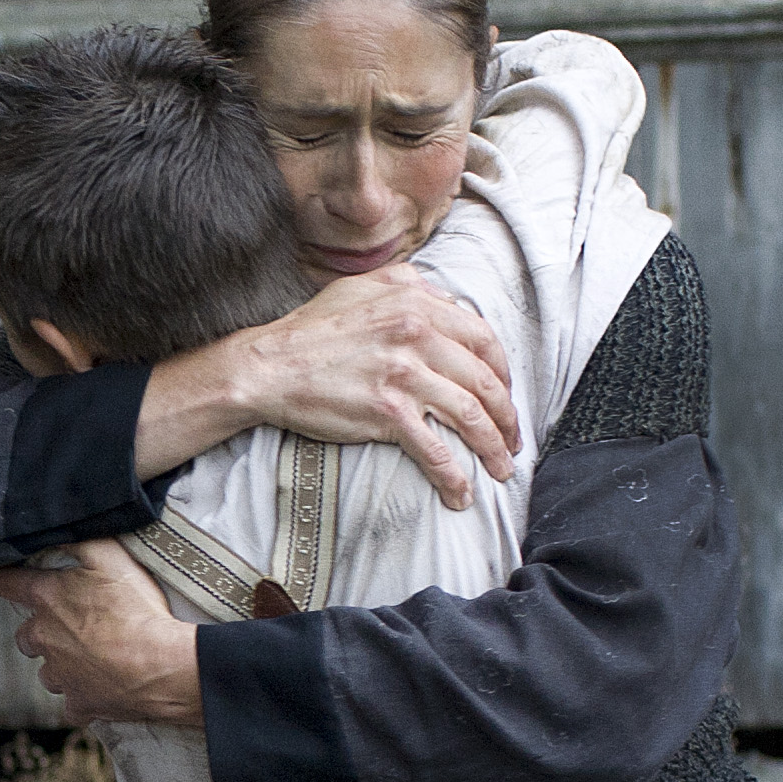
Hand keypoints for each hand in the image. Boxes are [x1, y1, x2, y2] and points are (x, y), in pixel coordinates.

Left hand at [0, 535, 201, 729]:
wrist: (163, 665)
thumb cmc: (138, 608)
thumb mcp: (110, 555)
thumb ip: (79, 538)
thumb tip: (59, 527)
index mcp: (47, 599)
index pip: (6, 582)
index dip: (4, 577)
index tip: (3, 577)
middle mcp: (43, 638)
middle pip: (26, 636)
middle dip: (42, 630)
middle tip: (75, 625)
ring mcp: (60, 675)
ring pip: (49, 671)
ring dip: (64, 664)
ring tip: (98, 656)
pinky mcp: (79, 704)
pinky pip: (74, 703)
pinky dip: (85, 696)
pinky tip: (106, 686)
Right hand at [141, 270, 516, 505]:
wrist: (269, 366)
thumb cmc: (312, 328)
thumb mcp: (364, 287)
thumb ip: (409, 286)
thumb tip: (444, 300)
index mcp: (418, 302)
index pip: (483, 338)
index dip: (503, 371)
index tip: (506, 394)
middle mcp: (417, 333)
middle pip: (484, 380)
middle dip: (507, 416)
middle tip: (513, 441)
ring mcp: (404, 373)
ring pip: (470, 415)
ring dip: (492, 448)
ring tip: (500, 470)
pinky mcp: (386, 411)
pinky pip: (435, 449)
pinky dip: (454, 476)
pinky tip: (461, 494)